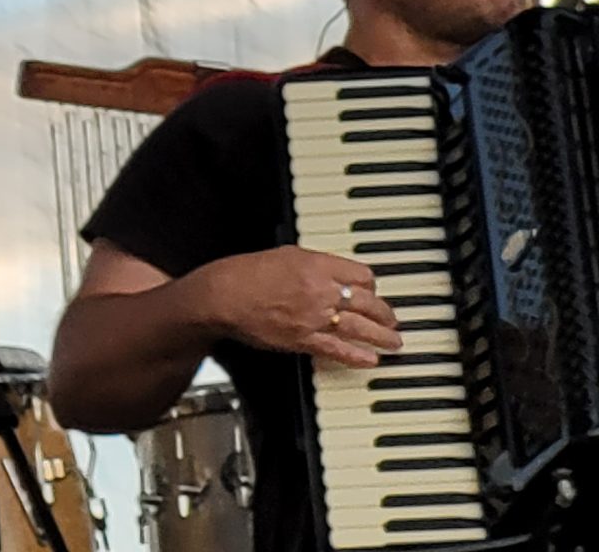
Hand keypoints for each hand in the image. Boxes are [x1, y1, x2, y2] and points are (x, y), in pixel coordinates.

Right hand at [193, 246, 399, 367]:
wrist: (221, 296)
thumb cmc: (243, 273)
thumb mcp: (282, 254)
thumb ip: (312, 263)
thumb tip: (331, 272)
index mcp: (315, 265)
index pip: (362, 275)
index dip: (372, 285)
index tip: (372, 290)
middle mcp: (320, 290)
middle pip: (368, 303)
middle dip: (386, 313)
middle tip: (392, 319)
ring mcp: (314, 317)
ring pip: (361, 328)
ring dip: (382, 336)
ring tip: (394, 341)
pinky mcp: (304, 340)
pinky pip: (339, 350)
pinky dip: (358, 357)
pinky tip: (371, 360)